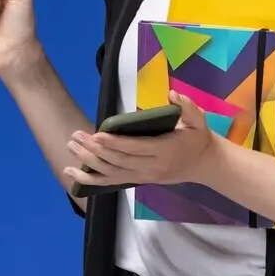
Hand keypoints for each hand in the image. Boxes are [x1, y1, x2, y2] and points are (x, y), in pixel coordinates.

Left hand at [63, 91, 221, 188]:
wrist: (204, 164)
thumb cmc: (197, 138)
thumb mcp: (198, 120)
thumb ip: (186, 107)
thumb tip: (173, 94)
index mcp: (164, 151)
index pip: (135, 148)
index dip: (116, 144)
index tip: (98, 135)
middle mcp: (151, 167)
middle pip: (119, 161)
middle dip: (95, 150)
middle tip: (77, 137)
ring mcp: (143, 176)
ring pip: (112, 172)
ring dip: (89, 162)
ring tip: (71, 147)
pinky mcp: (137, 180)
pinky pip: (111, 181)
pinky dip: (91, 179)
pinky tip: (73, 173)